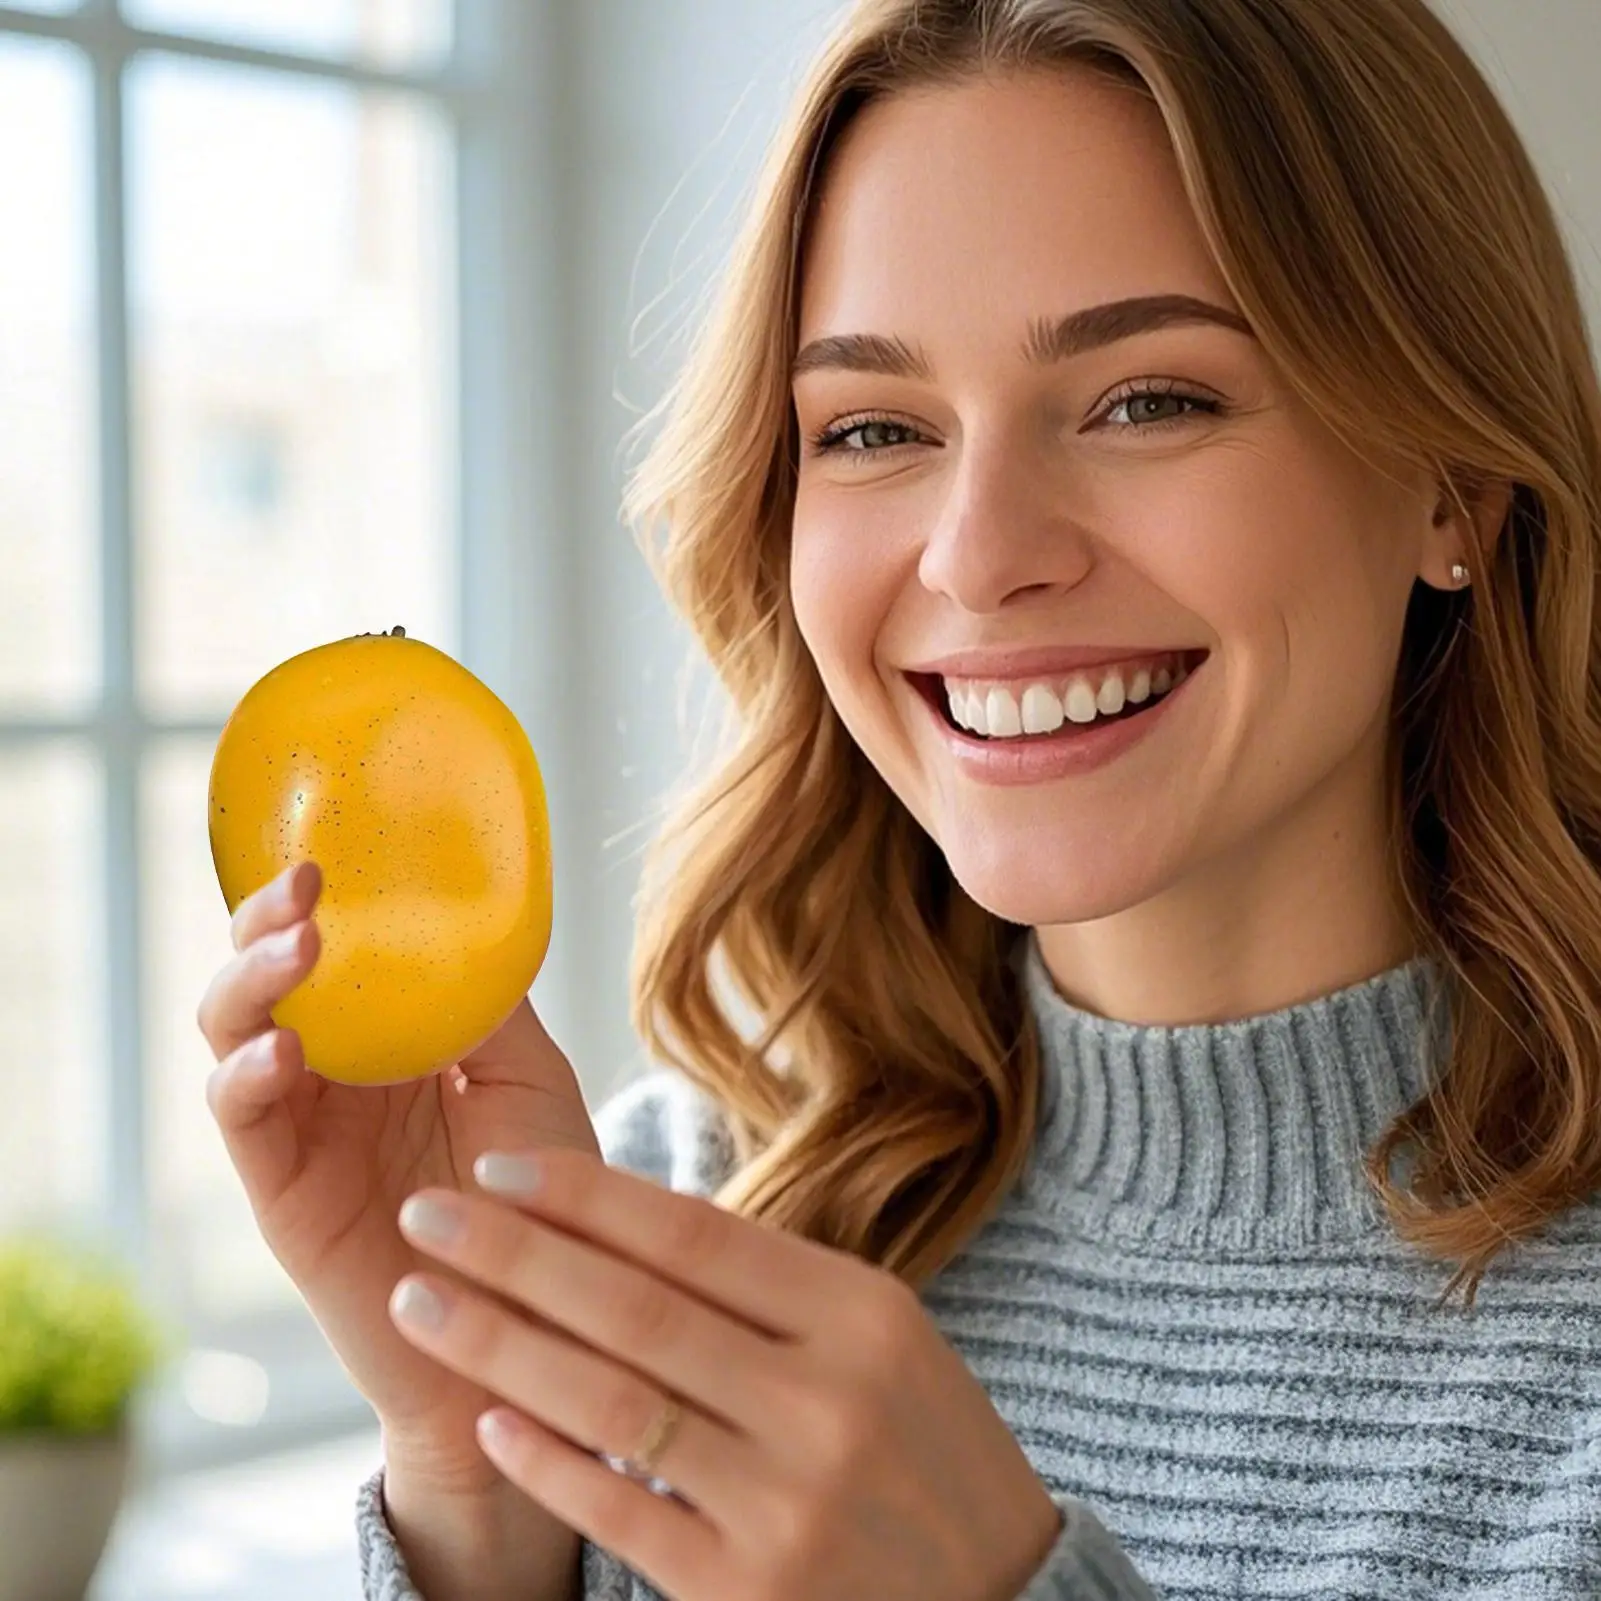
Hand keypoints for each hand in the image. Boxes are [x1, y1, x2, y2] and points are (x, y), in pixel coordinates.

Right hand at [196, 860, 601, 1498]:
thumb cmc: (542, 1204)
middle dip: (266, 928)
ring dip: (253, 987)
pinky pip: (244, 1123)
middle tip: (302, 889)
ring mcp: (304, 1131)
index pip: (330, 954)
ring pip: (234, 1038)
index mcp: (392, 1041)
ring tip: (299, 952)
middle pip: (265, 981)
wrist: (535, 1331)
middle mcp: (336, 1077)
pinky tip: (281, 1051)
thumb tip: (471, 916)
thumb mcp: (529, 1079)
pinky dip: (248, 1079)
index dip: (320, 903)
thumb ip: (487, 1005)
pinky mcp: (284, 1194)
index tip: (335, 855)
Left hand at [387, 1148, 1064, 1600]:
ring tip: (422, 1303)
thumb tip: (624, 1219)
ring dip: (500, 1346)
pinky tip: (489, 1418)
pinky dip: (548, 1461)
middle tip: (425, 1212)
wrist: (1003, 1599)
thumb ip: (769, 1286)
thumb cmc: (924, 1447)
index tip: (498, 1163)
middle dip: (513, 1253)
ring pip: (612, 1402)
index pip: (694, 1233)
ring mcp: (788, 1500)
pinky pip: (623, 1510)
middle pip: (635, 1308)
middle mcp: (827, 1398)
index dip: (584, 1195)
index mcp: (860, 1313)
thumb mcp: (879, 1339)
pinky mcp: (751, 1589)